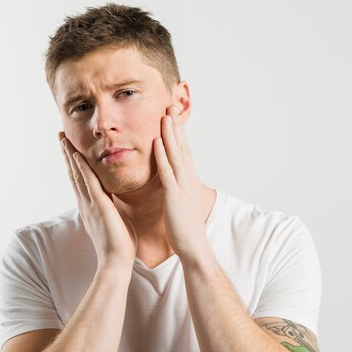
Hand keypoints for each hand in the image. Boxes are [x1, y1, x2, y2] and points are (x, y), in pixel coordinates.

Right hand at [59, 132, 137, 270]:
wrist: (116, 262)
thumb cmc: (119, 245)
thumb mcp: (115, 220)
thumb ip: (112, 208)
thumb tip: (114, 200)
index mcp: (90, 206)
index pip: (80, 180)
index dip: (74, 164)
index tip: (70, 149)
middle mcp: (86, 203)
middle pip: (73, 173)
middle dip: (67, 154)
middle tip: (61, 136)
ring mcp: (90, 204)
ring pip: (77, 174)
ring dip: (70, 155)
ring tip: (63, 138)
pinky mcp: (99, 206)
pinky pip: (89, 183)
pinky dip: (82, 168)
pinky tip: (77, 155)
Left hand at [153, 106, 209, 260]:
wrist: (193, 246)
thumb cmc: (185, 228)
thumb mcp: (183, 203)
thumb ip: (179, 190)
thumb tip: (175, 182)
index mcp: (188, 181)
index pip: (184, 151)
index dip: (179, 133)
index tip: (174, 117)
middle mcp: (187, 179)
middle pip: (182, 147)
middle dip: (177, 126)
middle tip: (171, 105)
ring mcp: (182, 185)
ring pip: (176, 154)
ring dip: (170, 133)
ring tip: (165, 115)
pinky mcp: (174, 194)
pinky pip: (167, 171)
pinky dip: (163, 155)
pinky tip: (157, 141)